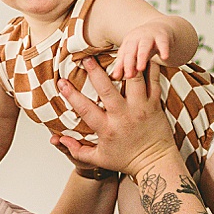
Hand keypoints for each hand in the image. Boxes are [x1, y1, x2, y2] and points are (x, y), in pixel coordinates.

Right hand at [55, 59, 175, 177]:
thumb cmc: (127, 161)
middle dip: (96, 72)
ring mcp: (140, 108)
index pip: (85, 110)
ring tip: (117, 50)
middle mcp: (123, 116)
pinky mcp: (155, 104)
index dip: (72, 95)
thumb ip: (77, 149)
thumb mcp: (99, 159)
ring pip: (133, 81)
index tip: (61, 82)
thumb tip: (58, 139)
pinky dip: (149, 66)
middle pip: (107, 90)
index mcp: (107, 129)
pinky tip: (142, 54)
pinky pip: (154, 81)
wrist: (156, 163)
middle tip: (86, 57)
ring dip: (125, 64)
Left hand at [108, 21, 175, 79]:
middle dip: (128, 63)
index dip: (120, 66)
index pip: (122, 55)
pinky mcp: (162, 36)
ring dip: (141, 56)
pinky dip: (164, 49)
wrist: (160, 27)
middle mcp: (137, 37)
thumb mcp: (134, 53)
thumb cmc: (144, 43)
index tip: (118, 76)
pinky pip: (163, 42)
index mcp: (128, 42)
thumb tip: (116, 76)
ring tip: (141, 68)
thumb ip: (126, 65)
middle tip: (128, 75)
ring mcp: (149, 36)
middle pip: (130, 50)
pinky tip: (164, 57)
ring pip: (144, 46)